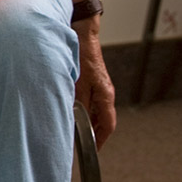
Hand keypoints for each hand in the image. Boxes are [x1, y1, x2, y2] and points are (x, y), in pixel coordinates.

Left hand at [73, 20, 116, 148]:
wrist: (83, 32)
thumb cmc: (82, 55)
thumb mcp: (79, 83)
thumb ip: (80, 104)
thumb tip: (79, 122)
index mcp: (106, 95)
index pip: (108, 125)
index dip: (101, 139)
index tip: (93, 150)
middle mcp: (106, 92)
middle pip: (103, 119)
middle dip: (94, 132)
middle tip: (81, 142)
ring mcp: (101, 86)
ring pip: (96, 109)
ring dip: (88, 119)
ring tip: (76, 128)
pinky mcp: (94, 79)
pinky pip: (91, 99)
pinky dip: (84, 107)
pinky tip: (73, 108)